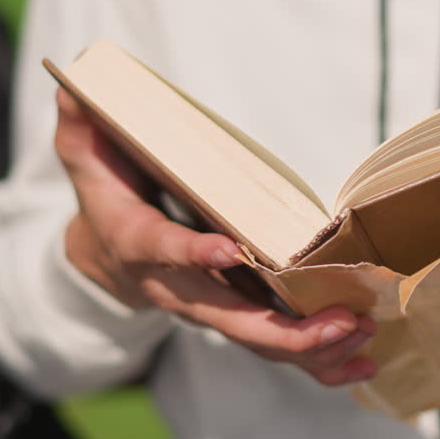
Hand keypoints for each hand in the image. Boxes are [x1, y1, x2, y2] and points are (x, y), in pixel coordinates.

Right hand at [54, 88, 375, 385]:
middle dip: (284, 330)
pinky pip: (274, 347)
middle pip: (229, 318)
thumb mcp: (84, 154)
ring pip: (258, 340)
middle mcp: (176, 286)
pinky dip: (317, 359)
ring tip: (361, 339)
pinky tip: (362, 363)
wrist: (102, 255)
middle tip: (338, 322)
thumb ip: (83, 121)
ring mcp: (208, 307)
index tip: (231, 250)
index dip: (194, 254)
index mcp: (139, 243)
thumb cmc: (106, 194)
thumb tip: (77, 75)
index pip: (164, 251)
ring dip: (312, 348)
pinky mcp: (234, 315)